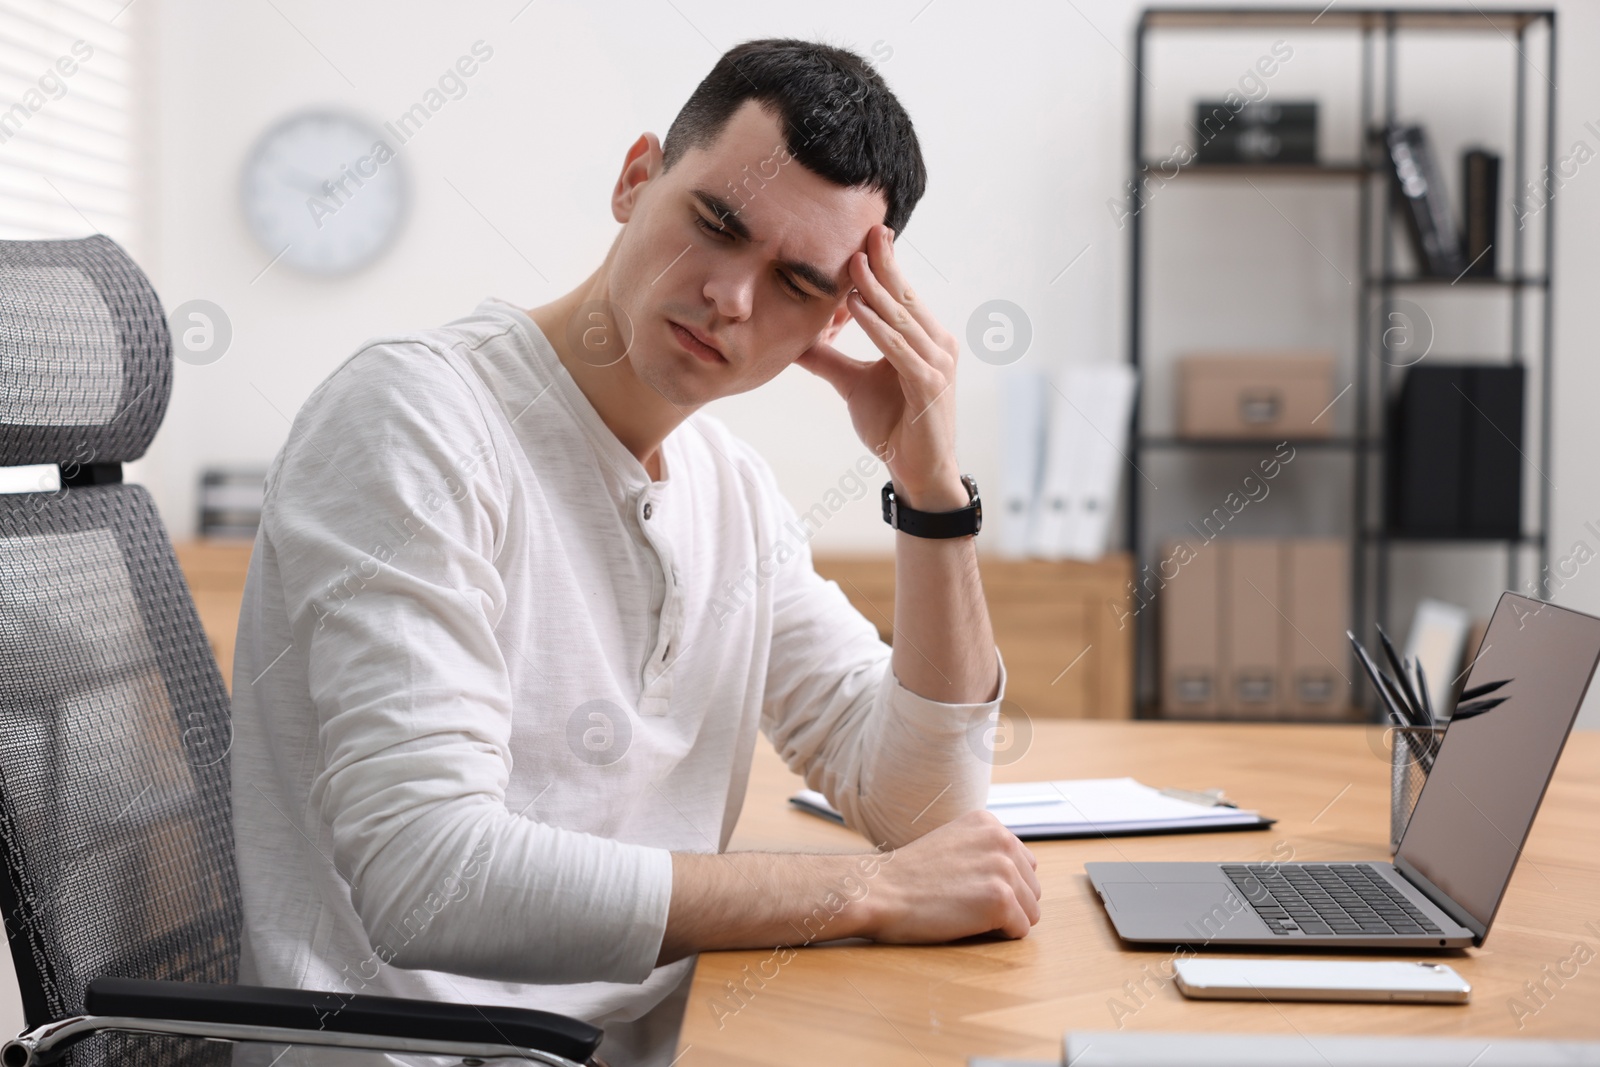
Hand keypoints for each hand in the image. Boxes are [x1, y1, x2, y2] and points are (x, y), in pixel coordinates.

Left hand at [796, 223, 967, 510]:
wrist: (918, 471)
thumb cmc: (894, 427)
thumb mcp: (853, 385)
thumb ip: (829, 359)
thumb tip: (796, 341)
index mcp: (925, 339)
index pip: (901, 295)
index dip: (885, 264)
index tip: (869, 234)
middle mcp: (937, 345)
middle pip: (905, 297)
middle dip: (885, 263)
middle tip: (868, 229)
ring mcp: (936, 364)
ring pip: (901, 319)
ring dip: (876, 291)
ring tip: (854, 263)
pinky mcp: (928, 385)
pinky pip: (899, 350)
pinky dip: (878, 328)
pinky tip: (858, 308)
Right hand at [862, 810, 1041, 941]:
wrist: (879, 891)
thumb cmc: (908, 877)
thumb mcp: (951, 845)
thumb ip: (984, 851)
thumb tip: (1018, 875)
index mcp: (988, 824)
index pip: (1024, 864)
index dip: (1000, 885)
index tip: (970, 889)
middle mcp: (1001, 840)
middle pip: (1031, 888)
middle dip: (1008, 903)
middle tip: (966, 904)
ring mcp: (1003, 868)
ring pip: (1030, 911)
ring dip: (1003, 920)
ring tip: (966, 913)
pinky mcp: (1000, 899)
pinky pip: (1020, 930)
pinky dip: (998, 936)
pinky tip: (968, 924)